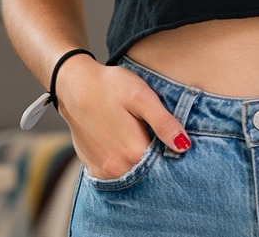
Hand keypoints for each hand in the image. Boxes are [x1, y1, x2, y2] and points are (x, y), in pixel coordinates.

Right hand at [55, 58, 189, 178]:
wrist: (74, 85)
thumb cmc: (110, 86)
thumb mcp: (141, 97)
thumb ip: (163, 123)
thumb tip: (184, 146)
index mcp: (133, 152)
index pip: (165, 163)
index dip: (171, 149)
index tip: (168, 135)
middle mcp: (117, 168)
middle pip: (150, 171)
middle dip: (157, 158)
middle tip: (149, 130)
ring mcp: (103, 171)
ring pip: (134, 173)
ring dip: (140, 161)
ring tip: (135, 134)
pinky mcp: (93, 168)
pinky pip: (117, 173)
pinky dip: (124, 163)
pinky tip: (122, 142)